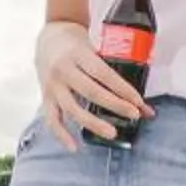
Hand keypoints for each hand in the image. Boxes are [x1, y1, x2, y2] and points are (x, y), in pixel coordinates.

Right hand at [33, 20, 148, 150]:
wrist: (49, 38)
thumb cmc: (78, 45)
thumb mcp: (95, 48)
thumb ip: (113, 69)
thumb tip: (140, 97)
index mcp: (78, 53)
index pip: (103, 74)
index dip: (122, 89)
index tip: (139, 101)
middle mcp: (63, 69)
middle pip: (91, 92)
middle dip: (115, 105)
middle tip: (134, 115)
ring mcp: (52, 85)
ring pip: (73, 109)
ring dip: (94, 123)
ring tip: (112, 133)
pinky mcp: (45, 97)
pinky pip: (51, 120)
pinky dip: (62, 135)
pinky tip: (75, 147)